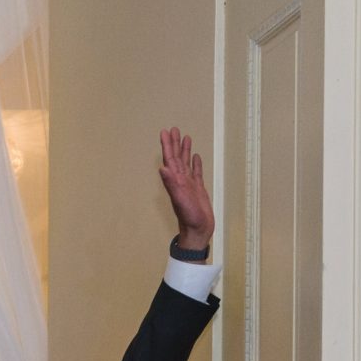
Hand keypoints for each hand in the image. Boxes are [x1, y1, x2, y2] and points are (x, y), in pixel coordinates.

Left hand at [158, 127, 213, 249]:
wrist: (198, 231)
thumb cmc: (189, 217)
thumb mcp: (180, 199)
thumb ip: (171, 184)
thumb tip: (162, 168)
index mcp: (176, 181)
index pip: (170, 159)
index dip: (167, 145)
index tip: (165, 132)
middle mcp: (181, 180)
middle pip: (177, 158)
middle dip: (175, 143)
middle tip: (174, 129)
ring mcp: (189, 184)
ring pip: (186, 163)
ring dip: (185, 150)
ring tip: (185, 137)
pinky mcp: (198, 189)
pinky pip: (196, 173)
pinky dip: (196, 163)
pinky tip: (195, 156)